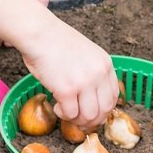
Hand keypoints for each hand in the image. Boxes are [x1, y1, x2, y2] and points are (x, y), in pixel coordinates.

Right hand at [0, 0, 117, 128]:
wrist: (39, 33)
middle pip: (104, 110)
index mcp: (105, 64)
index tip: (92, 113)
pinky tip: (56, 105)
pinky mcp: (66, 90)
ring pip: (89, 116)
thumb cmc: (56, 42)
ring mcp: (84, 82)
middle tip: (79, 119)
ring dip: (77, 119)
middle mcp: (99, 73)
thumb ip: (93, 72)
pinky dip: (63, 114)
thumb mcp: (86, 54)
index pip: (114, 96)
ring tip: (66, 110)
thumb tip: (92, 99)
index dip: (103, 110)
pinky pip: (70, 114)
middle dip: (91, 120)